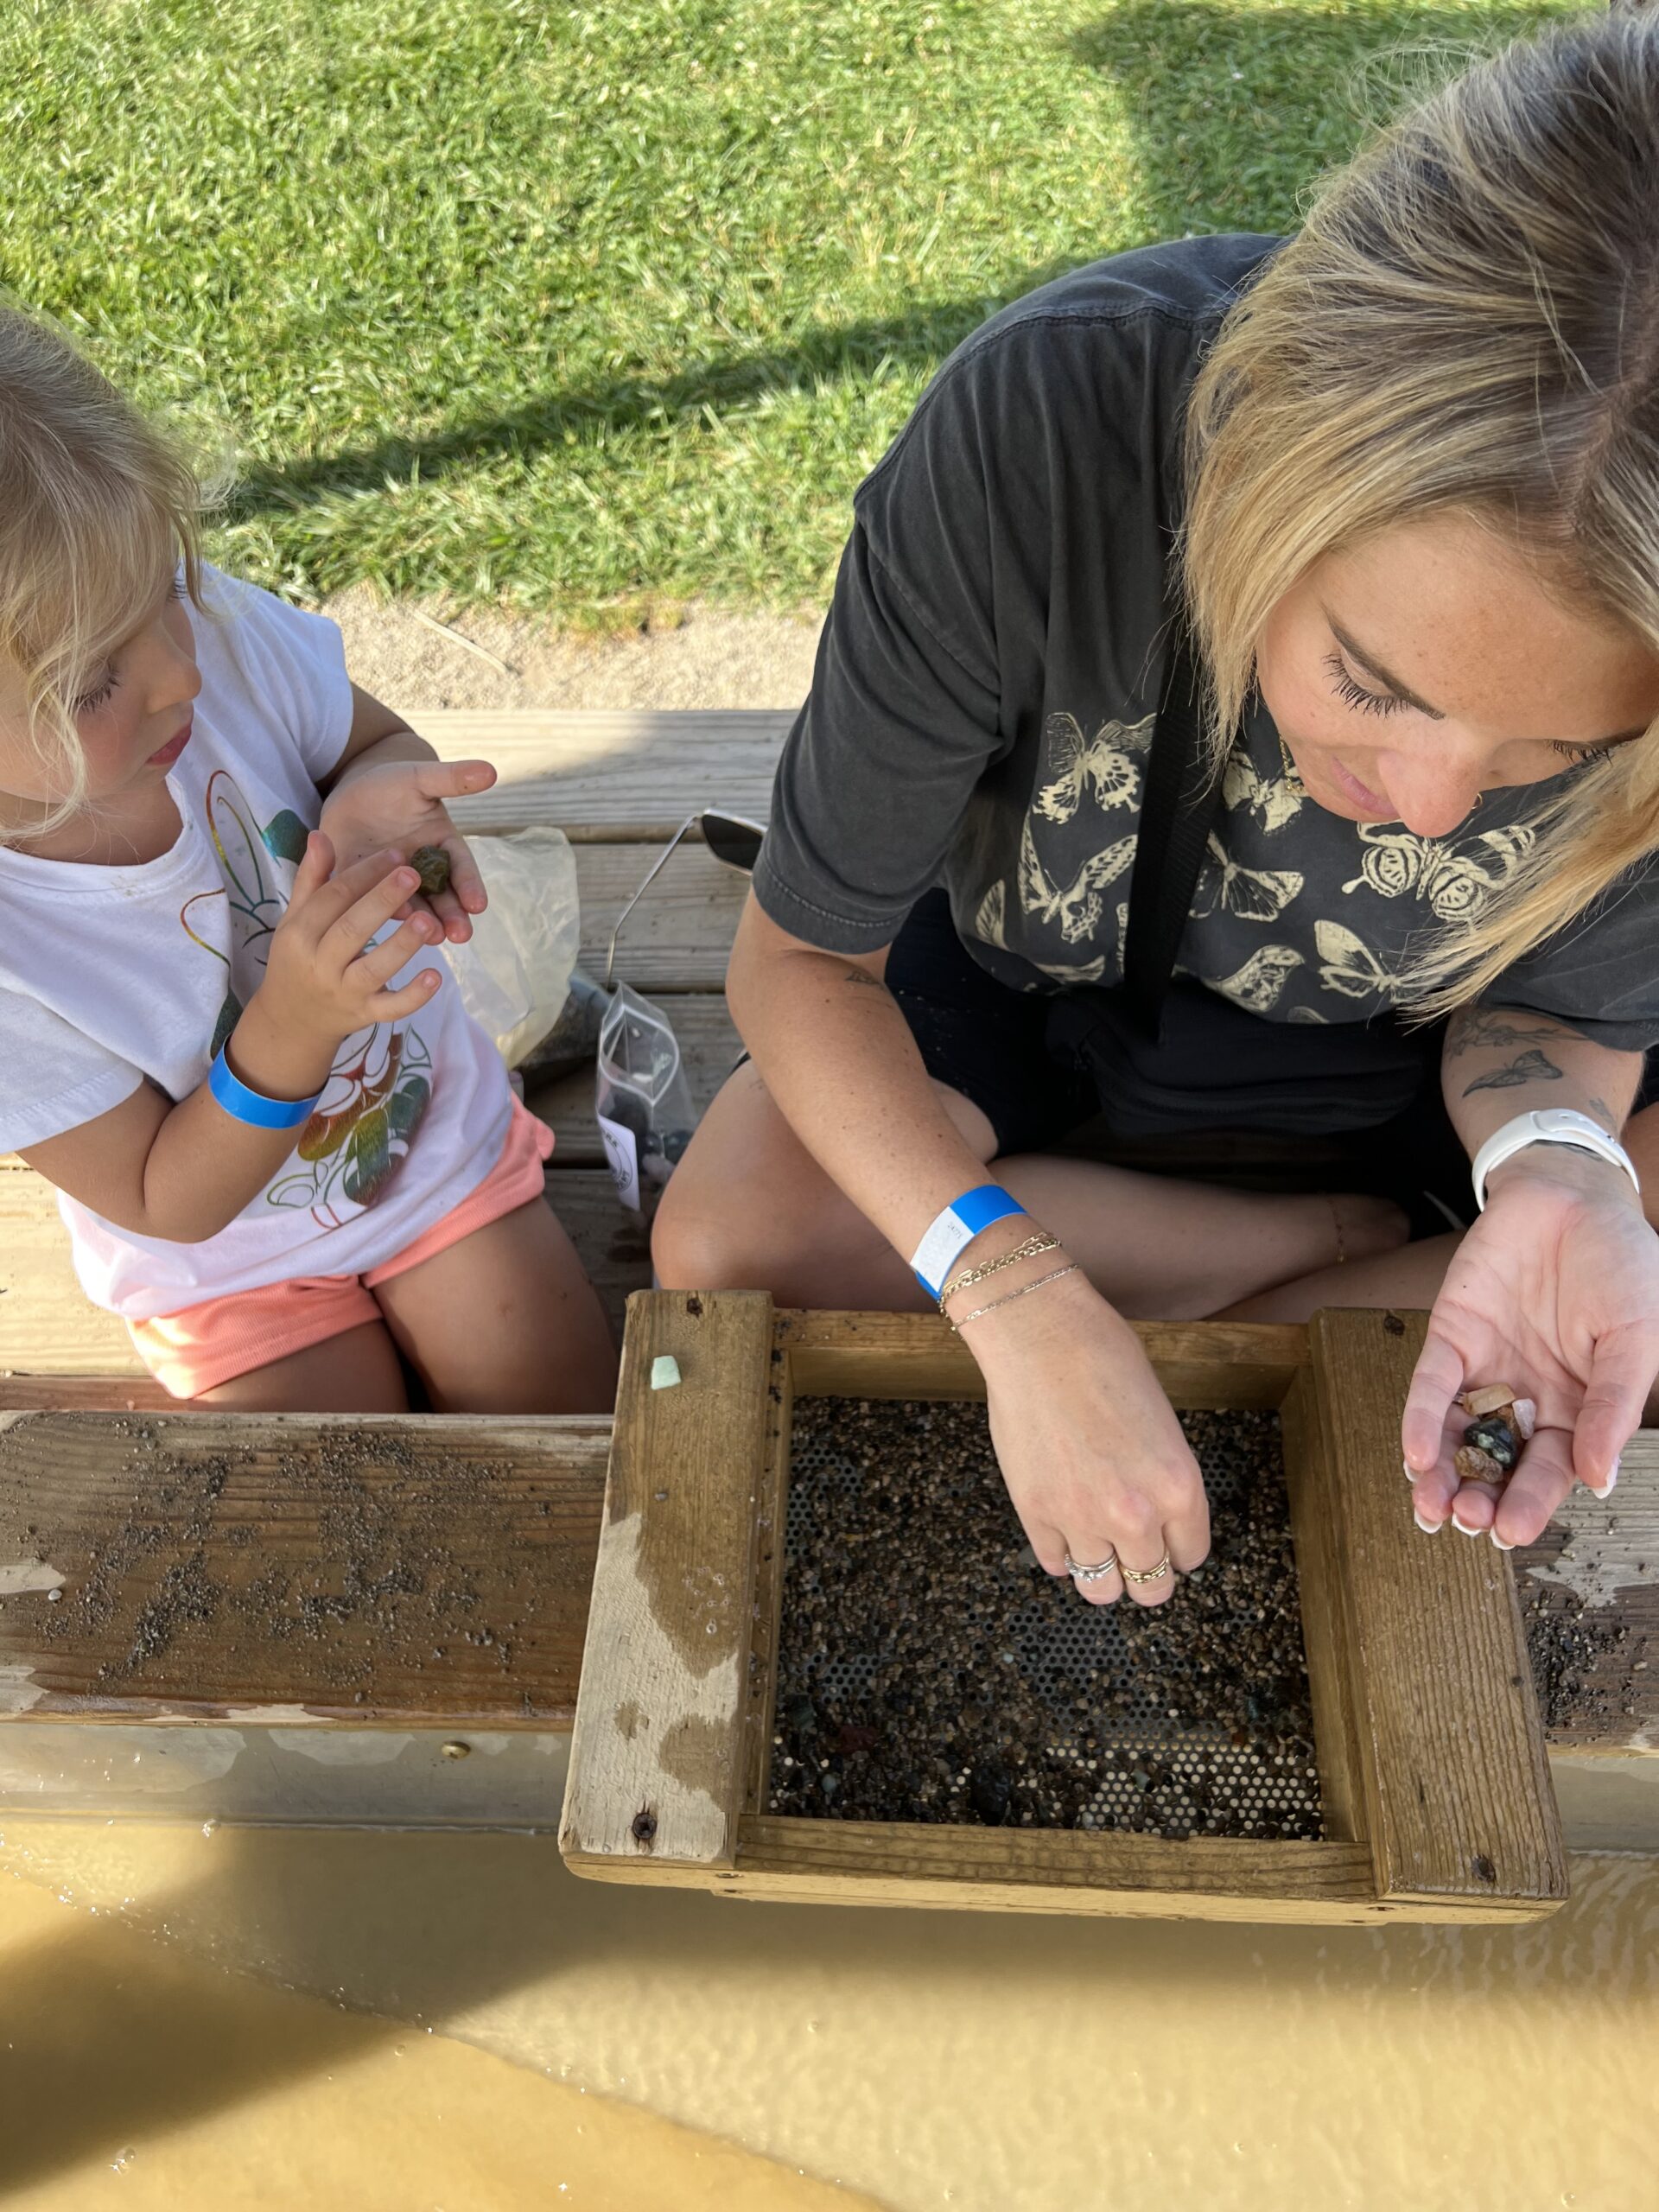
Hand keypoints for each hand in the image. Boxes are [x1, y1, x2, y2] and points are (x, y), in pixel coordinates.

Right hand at [240, 836, 444, 1081]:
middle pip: (352, 929)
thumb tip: (320, 834)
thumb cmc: (298, 957)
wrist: (290, 1021)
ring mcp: (344, 992)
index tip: (394, 853)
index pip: (333, 898)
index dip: (364, 873)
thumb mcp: (296, 918)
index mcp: (300, 934)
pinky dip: (413, 996)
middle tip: (414, 874)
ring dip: (402, 945)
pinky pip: (391, 1008)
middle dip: (382, 900)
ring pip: (374, 969)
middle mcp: (320, 963)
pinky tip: (436, 976)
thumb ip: (312, 879)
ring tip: (429, 920)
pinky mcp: (365, 1015)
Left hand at [318, 757, 495, 942]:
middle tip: (461, 936)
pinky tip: (388, 923)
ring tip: (432, 938)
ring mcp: (395, 883)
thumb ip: (452, 779)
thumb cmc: (393, 785)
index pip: (462, 869)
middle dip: (452, 916)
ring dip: (423, 924)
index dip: (470, 886)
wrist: (354, 794)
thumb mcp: (420, 779)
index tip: (479, 905)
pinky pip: (372, 901)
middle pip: (443, 898)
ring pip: (413, 907)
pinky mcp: (365, 888)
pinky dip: (380, 912)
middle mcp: (424, 872)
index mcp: (444, 848)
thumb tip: (490, 770)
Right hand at [966, 1264, 1210, 1606]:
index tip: (1167, 1539)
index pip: (1191, 1555)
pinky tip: (1063, 1526)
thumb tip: (1154, 1517)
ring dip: (1103, 1573)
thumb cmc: (1105, 1360)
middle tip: (1133, 1553)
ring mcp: (1081, 1519)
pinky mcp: (1035, 1514)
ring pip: (1101, 1590)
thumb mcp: (1162, 1423)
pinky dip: (1062, 1552)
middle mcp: (1135, 1515)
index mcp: (1179, 1487)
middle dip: (1146, 1574)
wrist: (1042, 1337)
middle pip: (1152, 1588)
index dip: (1178, 1547)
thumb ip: (1162, 1479)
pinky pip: (1056, 1563)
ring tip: (1097, 1547)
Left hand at [1403, 1148, 1658, 1545]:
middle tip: (1467, 1523)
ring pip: (1455, 1435)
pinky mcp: (1451, 1335)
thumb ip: (1611, 1407)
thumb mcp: (1634, 1339)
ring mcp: (1486, 1368)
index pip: (1550, 1470)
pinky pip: (1430, 1385)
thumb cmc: (1621, 1267)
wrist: (1576, 1195)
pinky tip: (1415, 1454)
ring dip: (1441, 1474)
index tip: (1512, 1534)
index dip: (1531, 1503)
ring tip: (1431, 1507)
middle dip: (1481, 1497)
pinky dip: (1420, 1419)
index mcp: (1577, 1408)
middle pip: (1497, 1462)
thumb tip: (1601, 1479)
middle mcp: (1526, 1398)